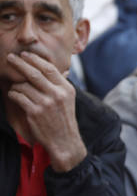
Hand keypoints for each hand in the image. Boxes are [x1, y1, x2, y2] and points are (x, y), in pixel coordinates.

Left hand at [7, 51, 86, 171]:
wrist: (64, 141)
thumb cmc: (63, 119)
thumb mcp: (68, 100)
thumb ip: (59, 84)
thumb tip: (50, 68)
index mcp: (66, 89)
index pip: (49, 68)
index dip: (35, 59)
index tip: (25, 55)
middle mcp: (57, 95)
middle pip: (34, 73)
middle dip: (20, 63)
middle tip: (10, 57)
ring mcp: (45, 103)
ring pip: (23, 85)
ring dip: (15, 84)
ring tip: (15, 87)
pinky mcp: (34, 112)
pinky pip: (18, 96)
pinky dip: (13, 94)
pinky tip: (14, 96)